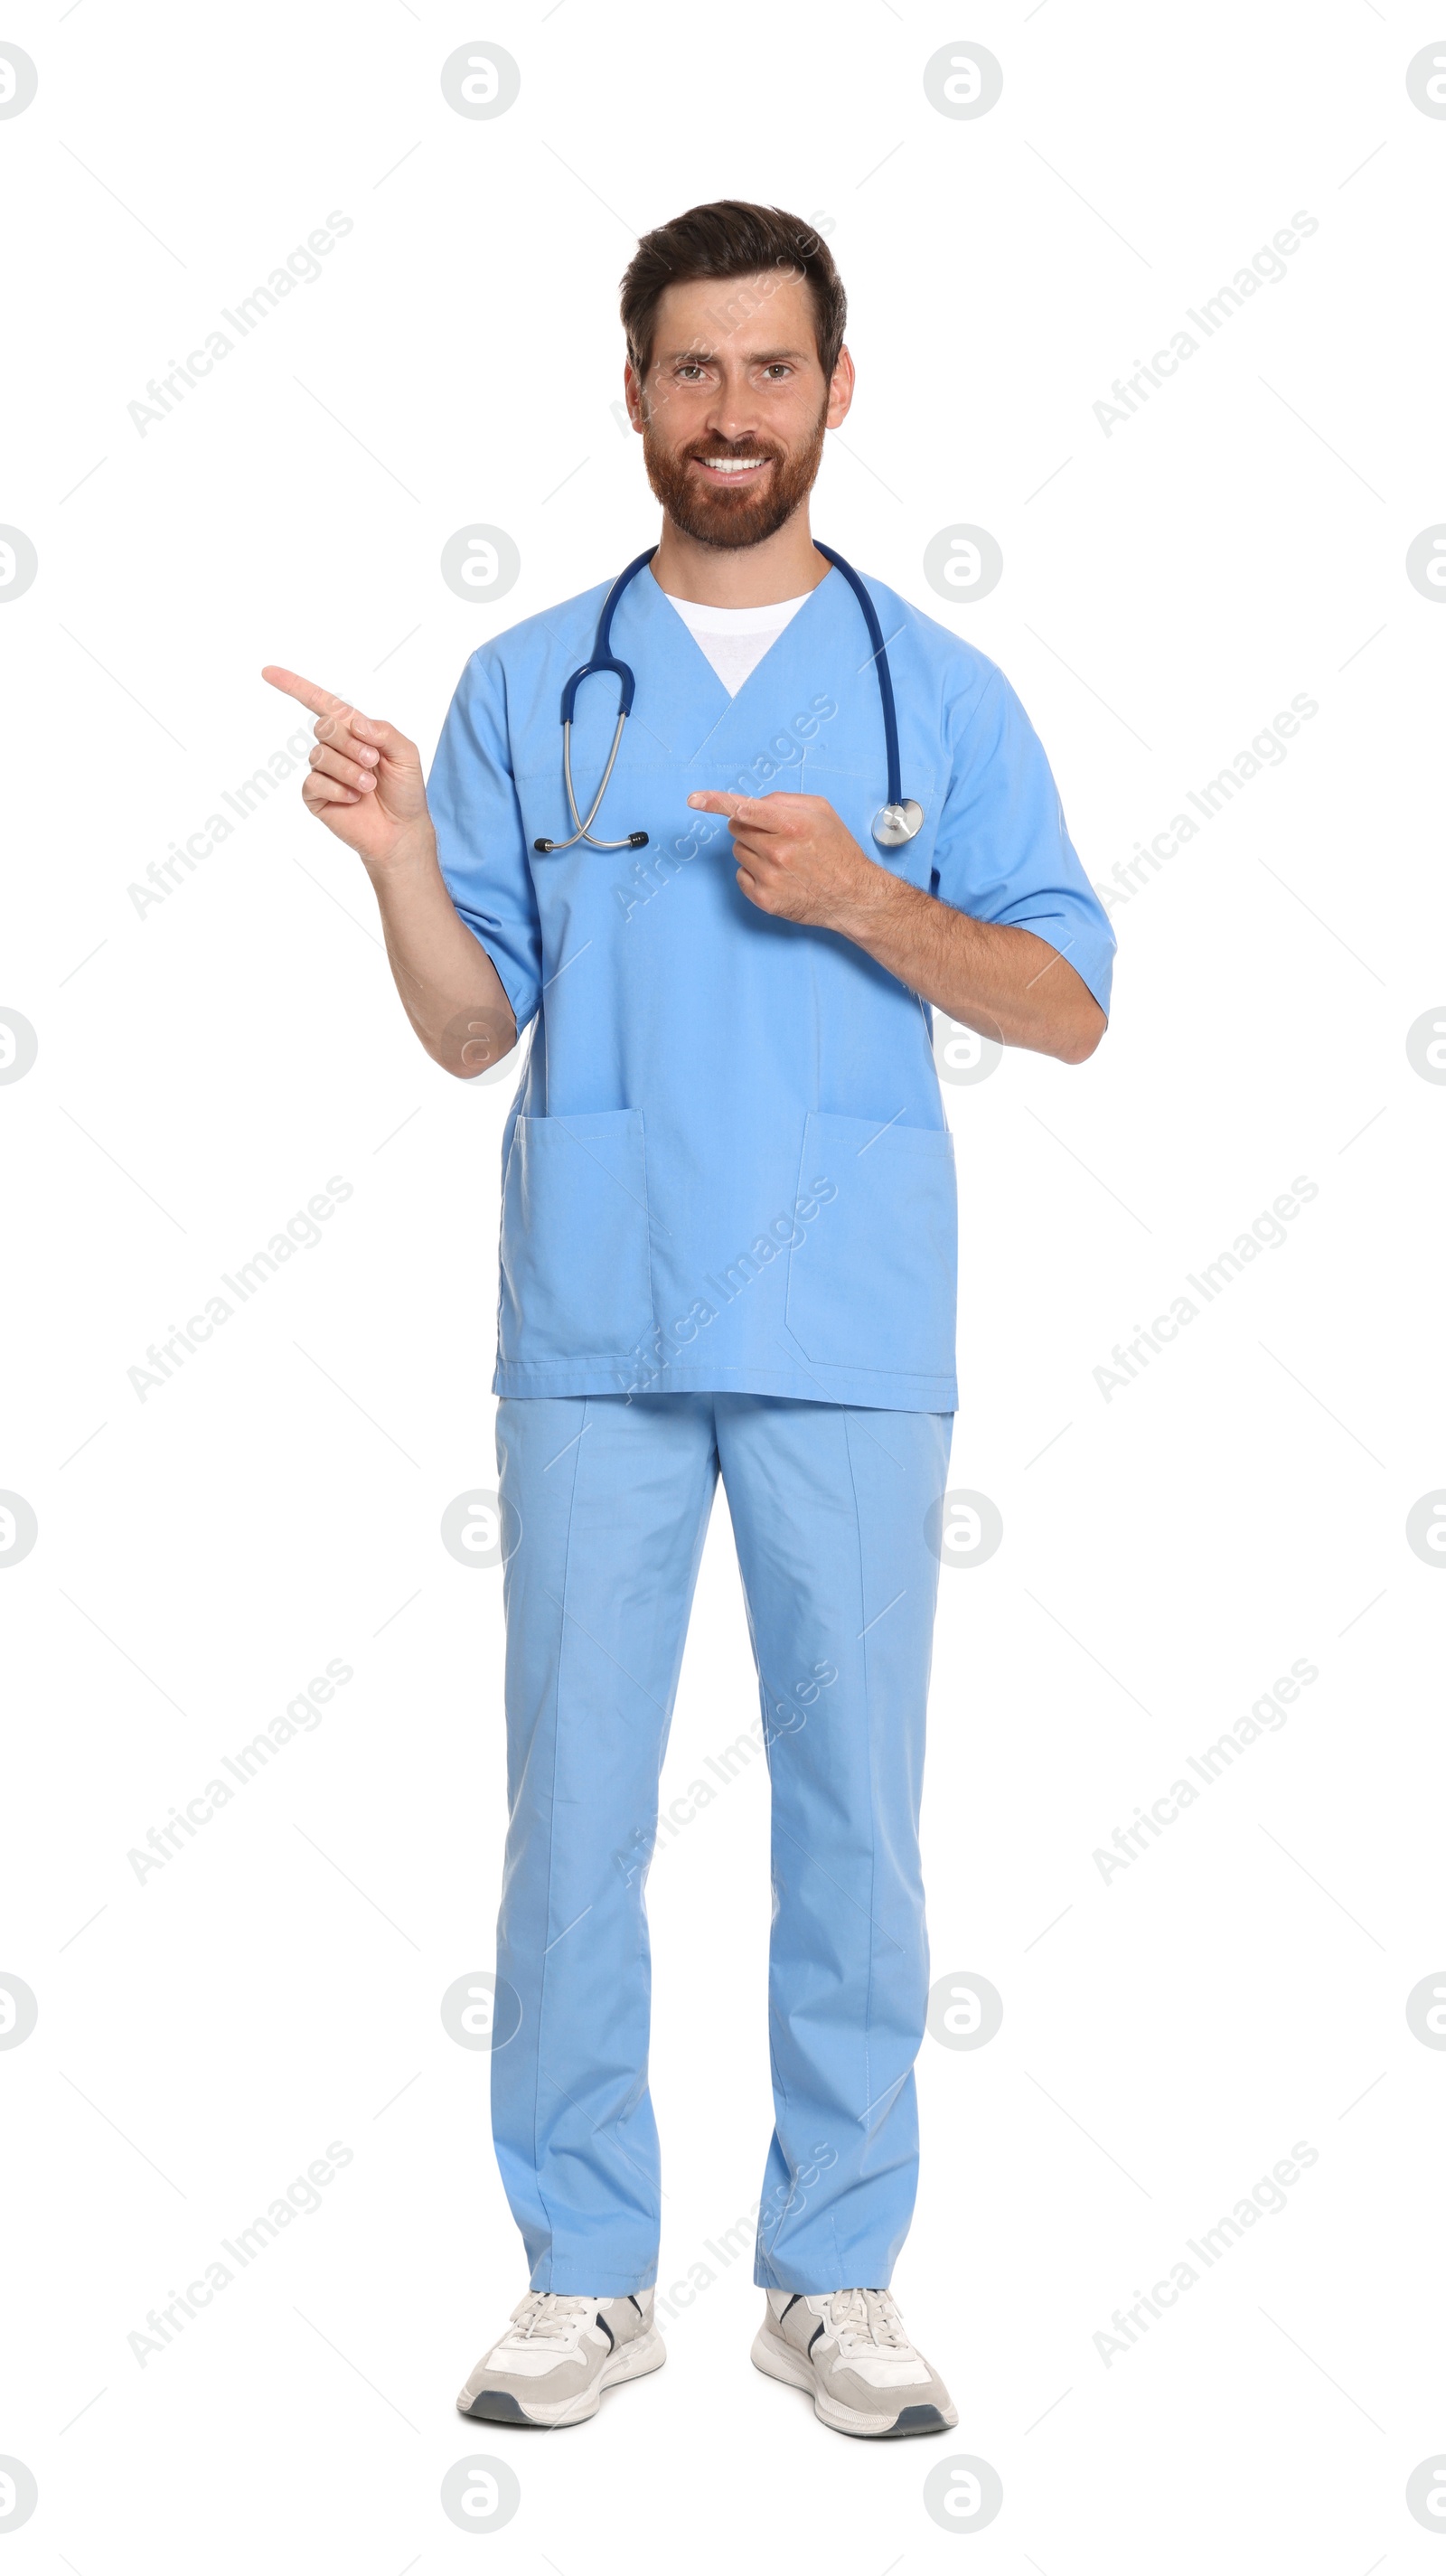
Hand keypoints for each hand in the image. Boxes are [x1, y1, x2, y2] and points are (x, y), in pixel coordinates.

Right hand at [261, 666, 431, 872]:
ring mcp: (323, 772)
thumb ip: (384, 731)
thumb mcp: (406, 754)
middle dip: (350, 744)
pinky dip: (337, 788)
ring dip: (348, 769)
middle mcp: (335, 748)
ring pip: (319, 755)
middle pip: (324, 727)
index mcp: (354, 731)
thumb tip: (353, 723)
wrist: (401, 831)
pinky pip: (313, 781)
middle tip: (373, 763)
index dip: (295, 686)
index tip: (268, 672)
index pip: (321, 703)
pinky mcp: (315, 796)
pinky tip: (353, 799)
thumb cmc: (405, 791)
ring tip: (368, 785)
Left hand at [685, 788, 884, 928]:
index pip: (745, 808)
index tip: (694, 799)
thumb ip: (783, 800)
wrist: (852, 895)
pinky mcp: (765, 899)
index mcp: (792, 825)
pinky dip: (753, 873)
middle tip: (774, 836)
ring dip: (752, 850)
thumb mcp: (820, 811)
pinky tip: (777, 876)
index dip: (715, 801)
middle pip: (737, 828)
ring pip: (738, 852)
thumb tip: (752, 804)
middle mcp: (778, 851)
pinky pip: (741, 876)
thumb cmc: (837, 850)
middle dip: (749, 827)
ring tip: (781, 858)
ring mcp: (770, 878)